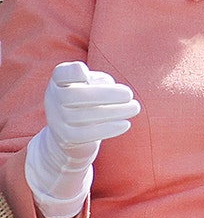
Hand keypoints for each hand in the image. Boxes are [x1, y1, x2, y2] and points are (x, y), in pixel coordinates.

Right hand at [24, 61, 140, 217]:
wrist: (68, 144)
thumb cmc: (89, 109)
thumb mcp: (92, 92)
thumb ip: (99, 83)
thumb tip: (108, 84)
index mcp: (59, 85)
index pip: (63, 73)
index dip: (75, 73)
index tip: (87, 73)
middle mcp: (54, 103)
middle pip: (80, 96)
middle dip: (108, 95)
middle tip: (131, 95)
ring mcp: (58, 123)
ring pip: (86, 116)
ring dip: (114, 112)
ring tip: (135, 109)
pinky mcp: (67, 141)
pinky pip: (88, 135)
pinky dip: (109, 129)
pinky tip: (125, 125)